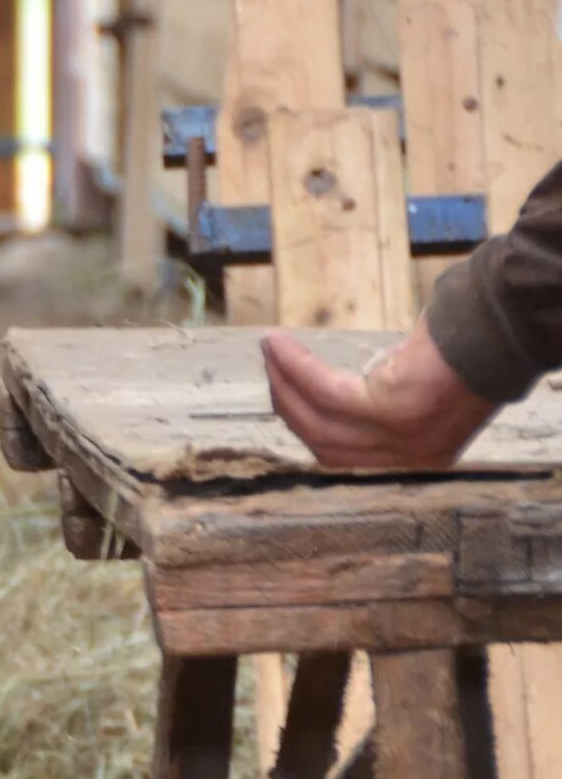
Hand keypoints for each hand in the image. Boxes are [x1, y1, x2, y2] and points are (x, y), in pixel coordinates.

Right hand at [260, 325, 501, 469]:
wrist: (509, 323)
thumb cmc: (477, 343)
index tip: (284, 391)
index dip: (305, 422)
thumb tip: (351, 388)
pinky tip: (280, 346)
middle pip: (322, 444)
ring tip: (269, 352)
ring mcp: (402, 437)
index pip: (343, 454)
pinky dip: (296, 368)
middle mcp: (412, 455)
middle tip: (269, 367)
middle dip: (286, 404)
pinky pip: (326, 391)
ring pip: (316, 421)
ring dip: (284, 384)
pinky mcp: (392, 409)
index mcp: (424, 454)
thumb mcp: (433, 385)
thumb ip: (394, 401)